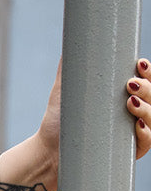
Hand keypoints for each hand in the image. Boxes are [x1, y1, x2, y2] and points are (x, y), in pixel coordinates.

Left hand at [0, 57, 150, 190]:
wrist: (49, 151)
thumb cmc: (60, 119)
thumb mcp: (65, 88)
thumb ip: (70, 63)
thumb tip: (70, 35)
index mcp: (124, 94)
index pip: (146, 79)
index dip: (148, 71)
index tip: (139, 63)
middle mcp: (133, 112)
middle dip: (148, 87)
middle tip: (130, 84)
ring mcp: (131, 133)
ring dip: (147, 109)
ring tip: (130, 102)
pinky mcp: (126, 154)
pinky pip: (145, 144)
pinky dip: (145, 134)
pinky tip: (137, 127)